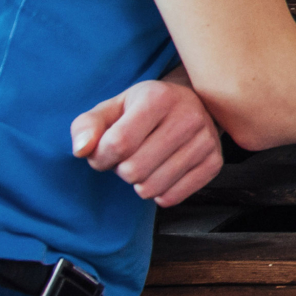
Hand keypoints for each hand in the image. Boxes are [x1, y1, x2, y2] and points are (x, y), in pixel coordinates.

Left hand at [71, 76, 222, 205]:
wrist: (195, 103)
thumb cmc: (146, 108)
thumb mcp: (114, 107)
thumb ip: (87, 126)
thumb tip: (82, 150)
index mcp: (158, 98)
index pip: (117, 144)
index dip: (100, 157)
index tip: (103, 153)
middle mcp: (188, 116)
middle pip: (133, 170)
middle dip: (121, 170)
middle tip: (128, 157)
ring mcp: (205, 140)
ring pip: (152, 188)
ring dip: (139, 183)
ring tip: (145, 163)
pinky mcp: (214, 163)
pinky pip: (172, 198)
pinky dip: (159, 193)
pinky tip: (161, 173)